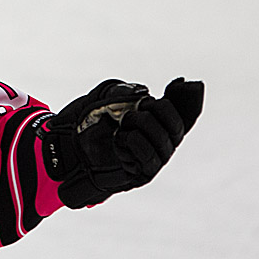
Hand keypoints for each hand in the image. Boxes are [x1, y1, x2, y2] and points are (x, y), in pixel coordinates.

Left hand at [43, 77, 203, 208]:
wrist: (68, 148)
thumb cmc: (90, 123)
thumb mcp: (105, 99)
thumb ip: (125, 93)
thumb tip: (145, 93)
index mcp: (159, 123)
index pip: (186, 115)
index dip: (189, 100)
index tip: (181, 82)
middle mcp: (162, 143)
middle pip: (178, 127)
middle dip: (161, 111)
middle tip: (138, 107)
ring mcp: (153, 161)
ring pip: (164, 142)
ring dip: (143, 126)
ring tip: (123, 123)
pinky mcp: (141, 175)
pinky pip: (147, 158)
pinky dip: (132, 143)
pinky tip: (119, 139)